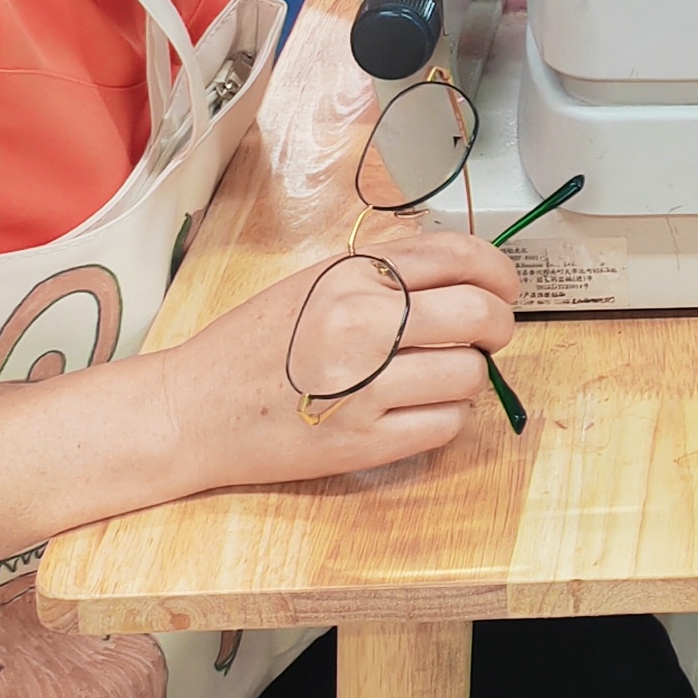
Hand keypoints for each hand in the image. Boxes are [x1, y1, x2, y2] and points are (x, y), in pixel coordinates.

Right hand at [162, 229, 515, 484]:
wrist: (193, 409)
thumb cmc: (252, 344)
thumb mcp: (316, 282)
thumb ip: (386, 269)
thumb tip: (466, 269)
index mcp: (350, 275)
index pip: (459, 256)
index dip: (499, 271)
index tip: (504, 287)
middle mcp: (360, 324)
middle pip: (478, 313)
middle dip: (499, 324)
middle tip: (489, 334)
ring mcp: (363, 387)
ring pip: (470, 373)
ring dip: (470, 375)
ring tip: (440, 375)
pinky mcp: (363, 442)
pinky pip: (446, 424)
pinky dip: (448, 415)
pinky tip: (420, 407)